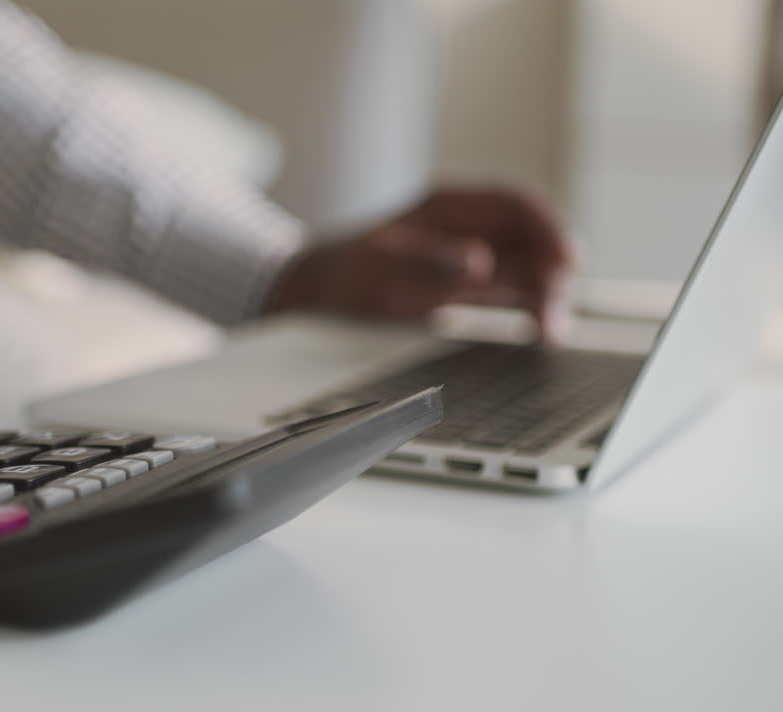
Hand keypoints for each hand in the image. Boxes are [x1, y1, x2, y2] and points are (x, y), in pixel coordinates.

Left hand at [265, 187, 574, 340]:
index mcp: (450, 205)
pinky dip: (530, 307)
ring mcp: (473, 250)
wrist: (318, 285)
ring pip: (528, 266)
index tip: (566, 261)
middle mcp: (469, 224)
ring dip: (546, 295)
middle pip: (530, 238)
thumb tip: (481, 266)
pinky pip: (513, 289)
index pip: (517, 203)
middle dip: (552, 273)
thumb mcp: (384, 269)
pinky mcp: (470, 280)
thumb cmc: (346, 271)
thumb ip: (433, 265)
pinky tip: (541, 333)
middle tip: (554, 316)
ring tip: (551, 334)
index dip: (549, 229)